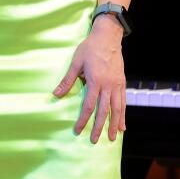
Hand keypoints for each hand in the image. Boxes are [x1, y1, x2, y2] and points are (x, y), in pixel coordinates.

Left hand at [53, 19, 125, 142]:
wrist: (108, 37)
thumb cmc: (89, 48)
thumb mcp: (76, 62)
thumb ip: (67, 80)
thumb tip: (56, 94)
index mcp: (95, 81)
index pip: (88, 106)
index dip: (83, 120)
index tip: (78, 130)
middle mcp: (108, 86)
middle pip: (103, 111)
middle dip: (98, 127)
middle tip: (94, 141)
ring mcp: (117, 85)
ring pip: (116, 109)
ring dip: (114, 125)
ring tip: (112, 138)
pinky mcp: (122, 83)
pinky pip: (123, 102)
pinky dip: (123, 115)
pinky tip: (123, 124)